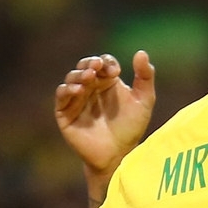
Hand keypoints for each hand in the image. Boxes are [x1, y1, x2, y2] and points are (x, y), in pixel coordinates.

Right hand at [54, 52, 156, 190]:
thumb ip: (145, 77)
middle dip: (89, 63)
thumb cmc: (131, 129)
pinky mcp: (65, 113)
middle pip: (85, 66)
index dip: (107, 63)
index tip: (115, 72)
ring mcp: (77, 100)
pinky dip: (67, 90)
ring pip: (72, 78)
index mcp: (107, 82)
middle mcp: (91, 88)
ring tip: (89, 77)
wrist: (118, 154)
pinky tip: (79, 90)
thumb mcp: (144, 101)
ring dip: (79, 75)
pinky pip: (61, 96)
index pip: (102, 63)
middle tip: (97, 66)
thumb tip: (140, 52)